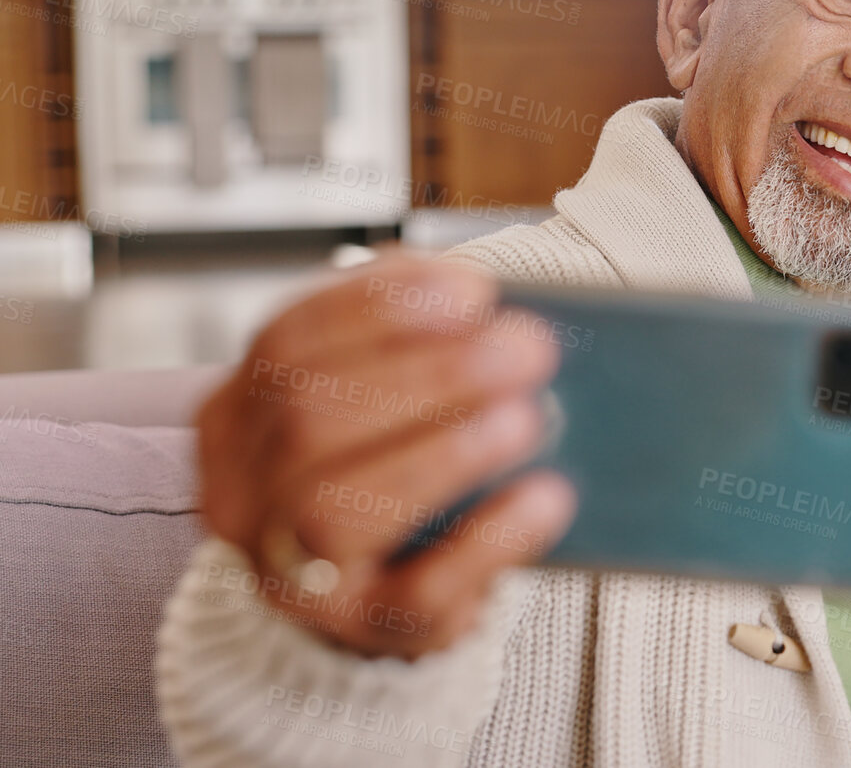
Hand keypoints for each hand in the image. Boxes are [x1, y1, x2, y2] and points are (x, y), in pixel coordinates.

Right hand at [195, 251, 575, 657]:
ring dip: (445, 453)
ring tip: (528, 418)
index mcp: (237, 416)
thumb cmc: (386, 464)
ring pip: (340, 510)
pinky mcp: (365, 629)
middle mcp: (244, 495)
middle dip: (430, 375)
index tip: (472, 290)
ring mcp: (291, 574)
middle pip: (309, 420)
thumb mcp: (376, 393)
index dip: (378, 309)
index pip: (284, 344)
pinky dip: (488, 539)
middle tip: (527, 348)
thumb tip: (484, 300)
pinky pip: (418, 591)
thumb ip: (411, 340)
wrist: (381, 587)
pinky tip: (545, 497)